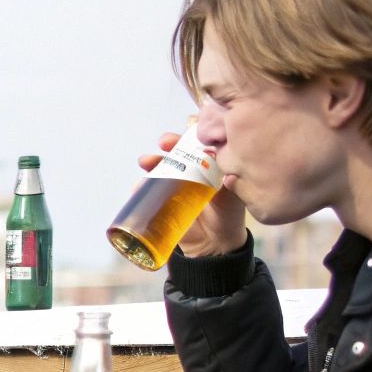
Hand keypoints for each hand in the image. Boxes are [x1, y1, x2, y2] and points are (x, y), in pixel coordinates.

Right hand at [138, 130, 246, 257]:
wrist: (215, 245)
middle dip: (169, 144)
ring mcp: (173, 186)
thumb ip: (230, 181)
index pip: (198, 143)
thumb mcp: (232, 196)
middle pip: (176, 151)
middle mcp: (189, 171)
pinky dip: (140, 188)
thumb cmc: (227, 215)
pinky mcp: (161, 202)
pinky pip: (147, 192)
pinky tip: (138, 187)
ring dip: (151, 162)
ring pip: (159, 168)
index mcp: (208, 164)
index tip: (189, 126)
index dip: (191, 133)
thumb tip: (224, 170)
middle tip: (164, 143)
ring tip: (146, 162)